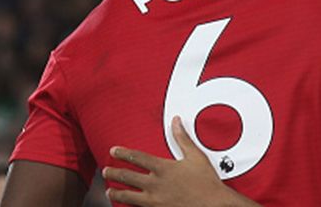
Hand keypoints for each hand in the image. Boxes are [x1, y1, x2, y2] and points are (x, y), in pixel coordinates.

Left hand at [103, 116, 255, 206]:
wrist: (213, 204)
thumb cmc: (206, 181)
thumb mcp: (196, 156)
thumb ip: (182, 138)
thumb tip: (176, 121)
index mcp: (163, 168)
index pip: (137, 157)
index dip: (123, 153)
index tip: (114, 150)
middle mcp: (156, 184)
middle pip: (128, 177)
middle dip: (114, 172)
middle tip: (106, 170)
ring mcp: (155, 200)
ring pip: (128, 196)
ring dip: (116, 192)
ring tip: (109, 191)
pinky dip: (129, 205)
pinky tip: (125, 205)